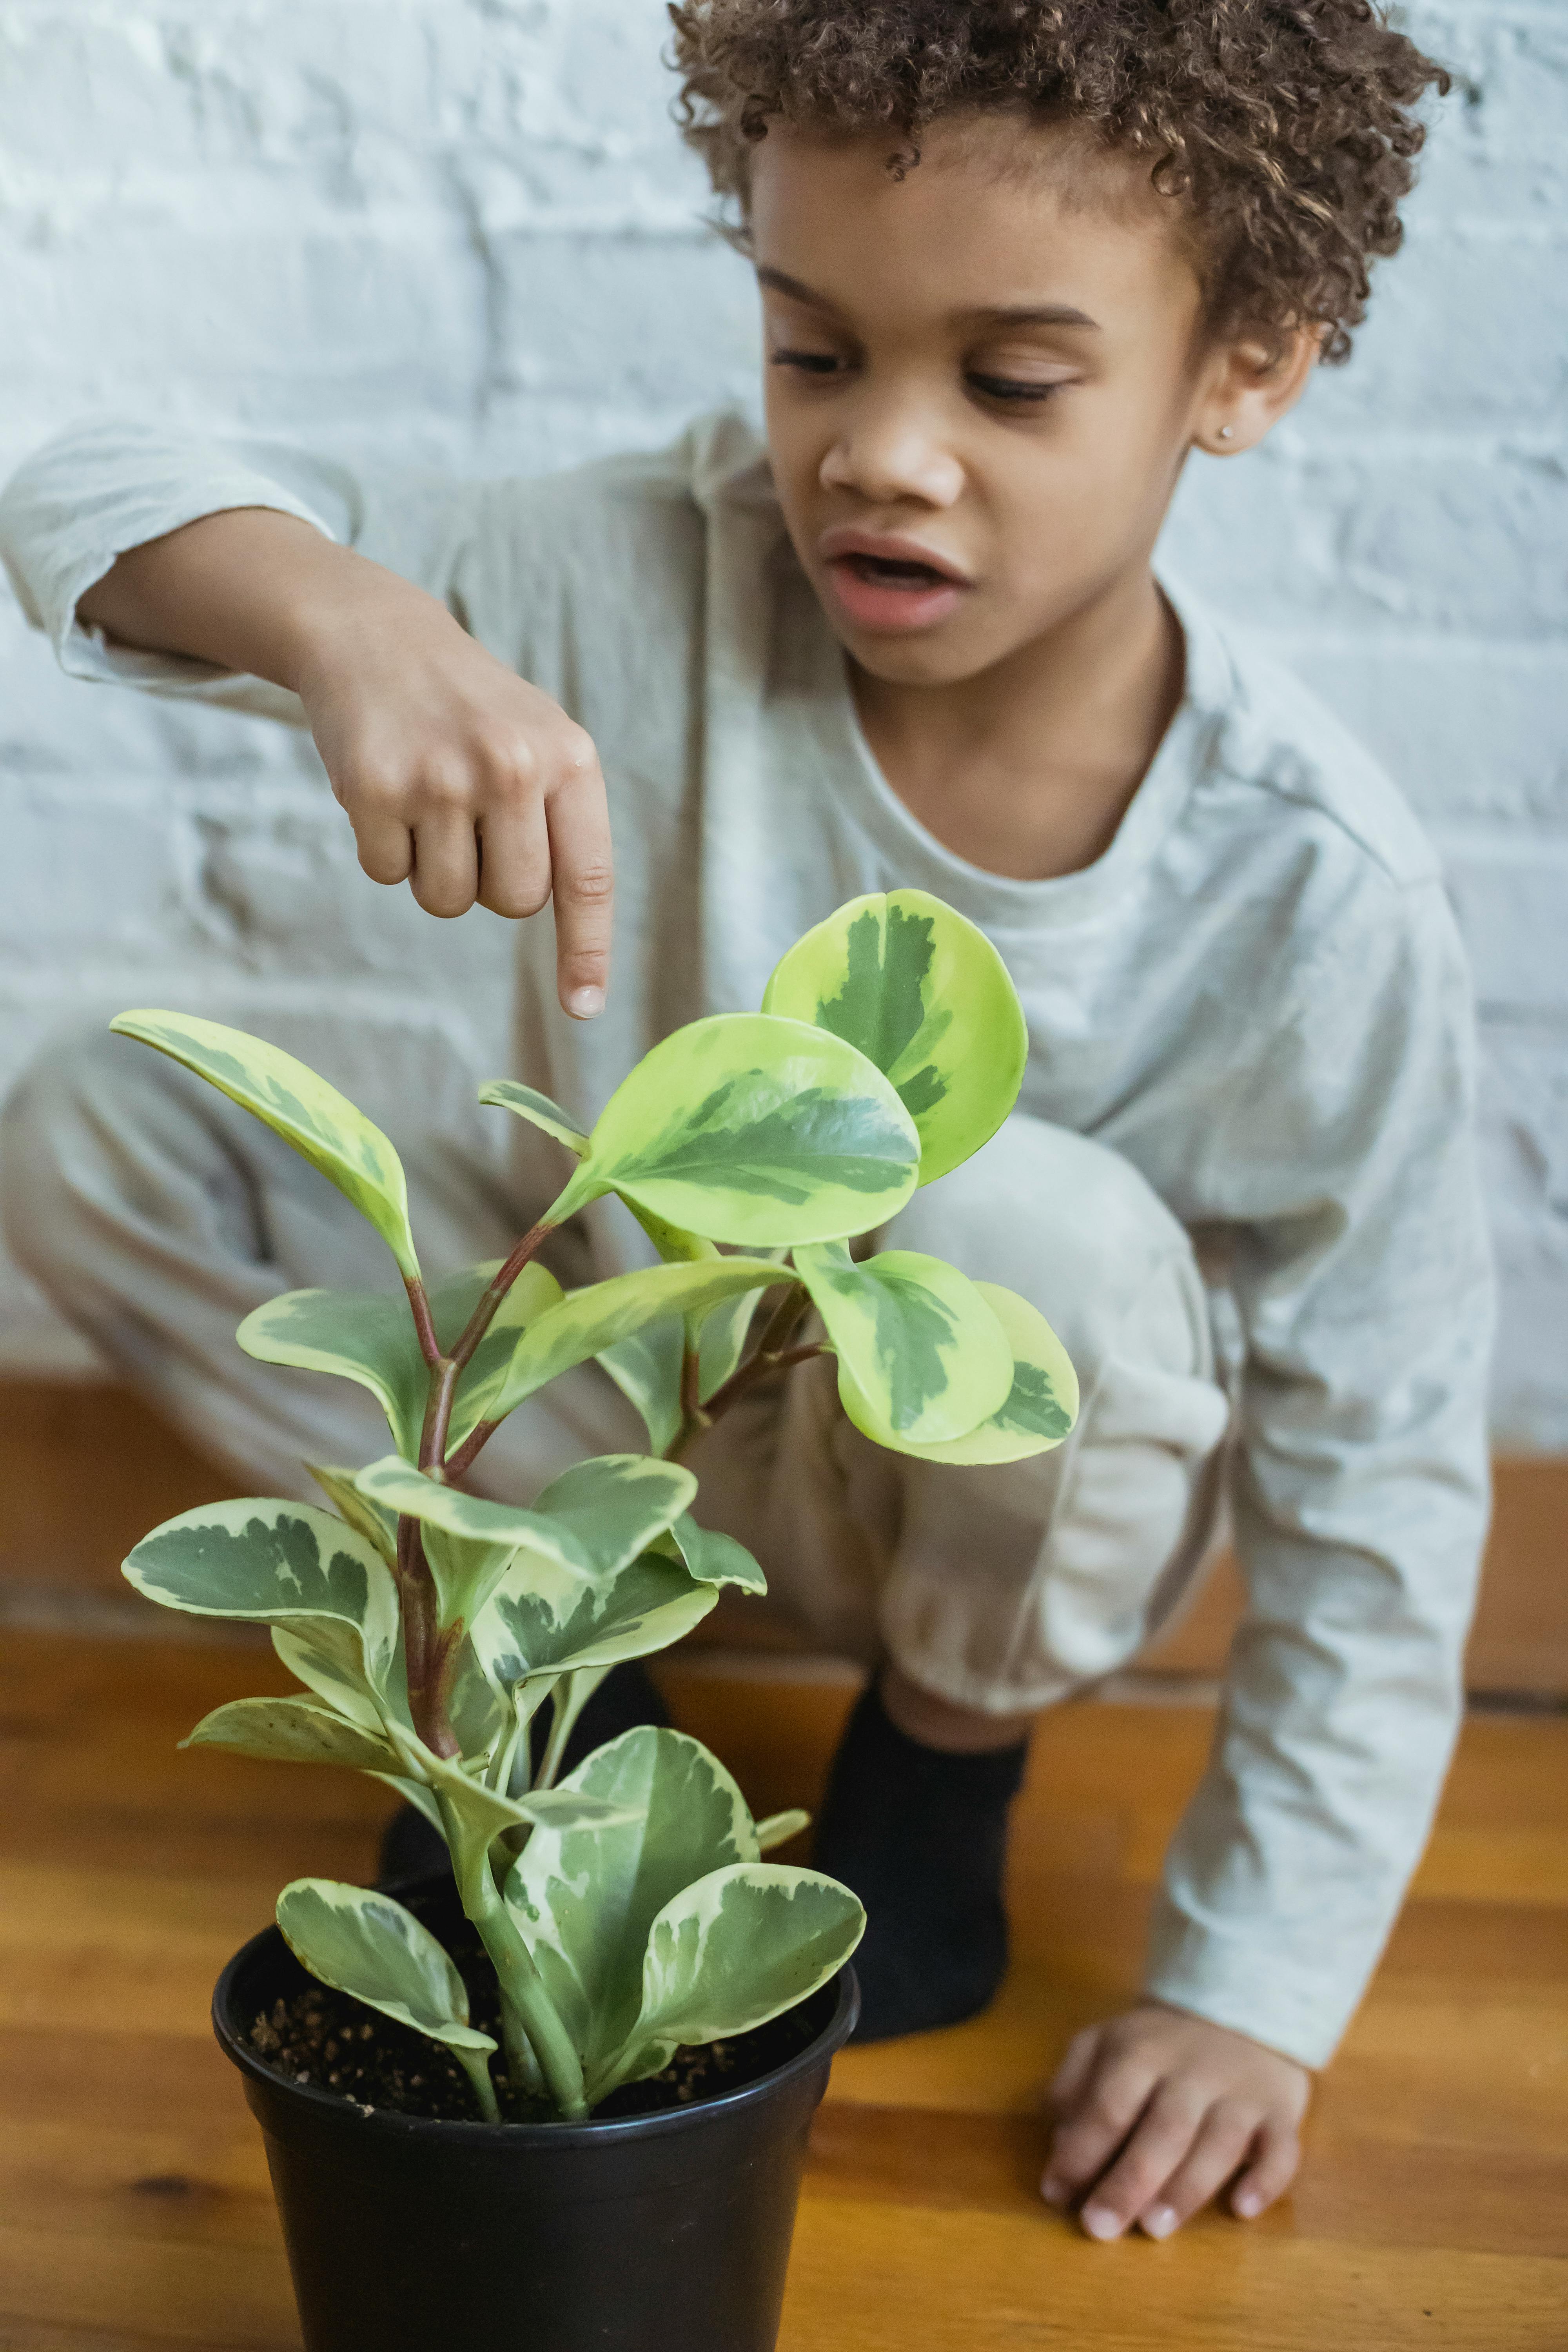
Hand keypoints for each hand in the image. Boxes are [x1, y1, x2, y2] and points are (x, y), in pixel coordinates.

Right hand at [80, 510, 612, 1018]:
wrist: (379, 638)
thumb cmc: (474, 711)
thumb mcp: (543, 744)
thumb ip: (566, 828)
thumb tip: (584, 950)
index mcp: (568, 758)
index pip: (587, 878)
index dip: (587, 952)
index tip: (585, 1008)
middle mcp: (510, 766)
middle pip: (514, 902)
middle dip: (492, 884)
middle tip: (474, 825)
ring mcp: (439, 778)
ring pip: (448, 900)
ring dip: (436, 869)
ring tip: (431, 801)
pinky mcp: (374, 788)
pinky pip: (389, 875)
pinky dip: (387, 850)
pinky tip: (390, 792)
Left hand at [1041, 2002, 1308, 2238]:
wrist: (1239, 2011)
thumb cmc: (1159, 2046)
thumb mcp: (1104, 2044)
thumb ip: (1074, 2086)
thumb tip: (1059, 2145)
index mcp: (1142, 2053)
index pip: (1109, 2106)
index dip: (1080, 2152)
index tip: (1056, 2195)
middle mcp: (1193, 2072)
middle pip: (1162, 2130)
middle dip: (1129, 2182)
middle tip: (1100, 2227)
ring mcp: (1241, 2094)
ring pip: (1218, 2144)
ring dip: (1187, 2188)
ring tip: (1155, 2227)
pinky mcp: (1281, 2113)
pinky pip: (1282, 2150)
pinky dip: (1265, 2180)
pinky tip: (1242, 2208)